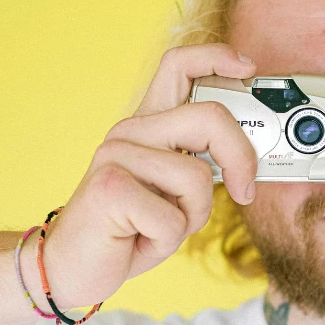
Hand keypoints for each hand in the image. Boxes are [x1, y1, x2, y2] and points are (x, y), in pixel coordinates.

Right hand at [40, 43, 257, 307]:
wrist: (71, 267)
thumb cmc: (130, 230)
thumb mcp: (176, 193)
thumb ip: (204, 165)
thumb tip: (253, 158)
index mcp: (147, 124)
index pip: (179, 65)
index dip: (217, 58)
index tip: (249, 68)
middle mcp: (130, 131)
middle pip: (210, 116)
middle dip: (241, 157)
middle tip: (245, 189)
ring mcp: (116, 156)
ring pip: (197, 176)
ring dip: (193, 215)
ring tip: (161, 227)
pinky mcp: (109, 188)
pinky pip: (174, 218)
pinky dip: (167, 241)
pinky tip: (140, 240)